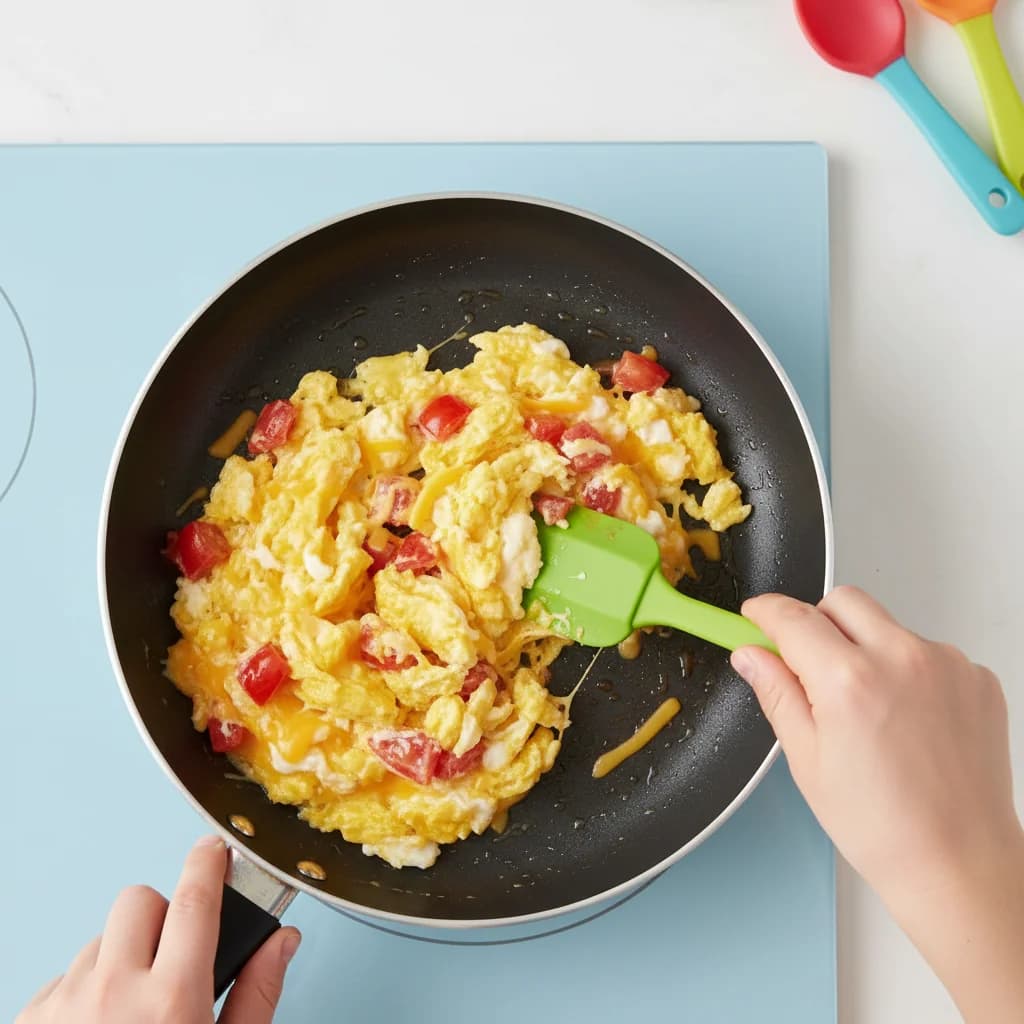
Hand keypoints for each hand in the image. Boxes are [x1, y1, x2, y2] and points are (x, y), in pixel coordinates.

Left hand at [18, 836, 300, 1023]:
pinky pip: (62, 977)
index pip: (194, 900)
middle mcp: (112, 992)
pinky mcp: (28, 1022)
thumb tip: (282, 939)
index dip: (209, 863)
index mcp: (171, 999)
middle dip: (161, 916)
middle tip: (174, 955)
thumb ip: (257, 993)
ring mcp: (63, 1006)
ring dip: (121, 957)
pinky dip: (84, 990)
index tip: (215, 850)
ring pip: (99, 941)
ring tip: (133, 1010)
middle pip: (139, 903)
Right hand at [732, 586, 1023, 1022]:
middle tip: (809, 664)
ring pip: (887, 625)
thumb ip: (777, 693)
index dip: (765, 612)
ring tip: (867, 708)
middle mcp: (902, 660)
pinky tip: (905, 718)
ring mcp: (947, 665)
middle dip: (817, 621)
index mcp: (849, 681)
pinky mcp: (977, 678)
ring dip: (865, 647)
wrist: (958, 864)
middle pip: (843, 602)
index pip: (793, 617)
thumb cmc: (885, 828)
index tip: (756, 615)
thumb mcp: (807, 761)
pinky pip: (927, 651)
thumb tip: (751, 655)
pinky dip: (907, 670)